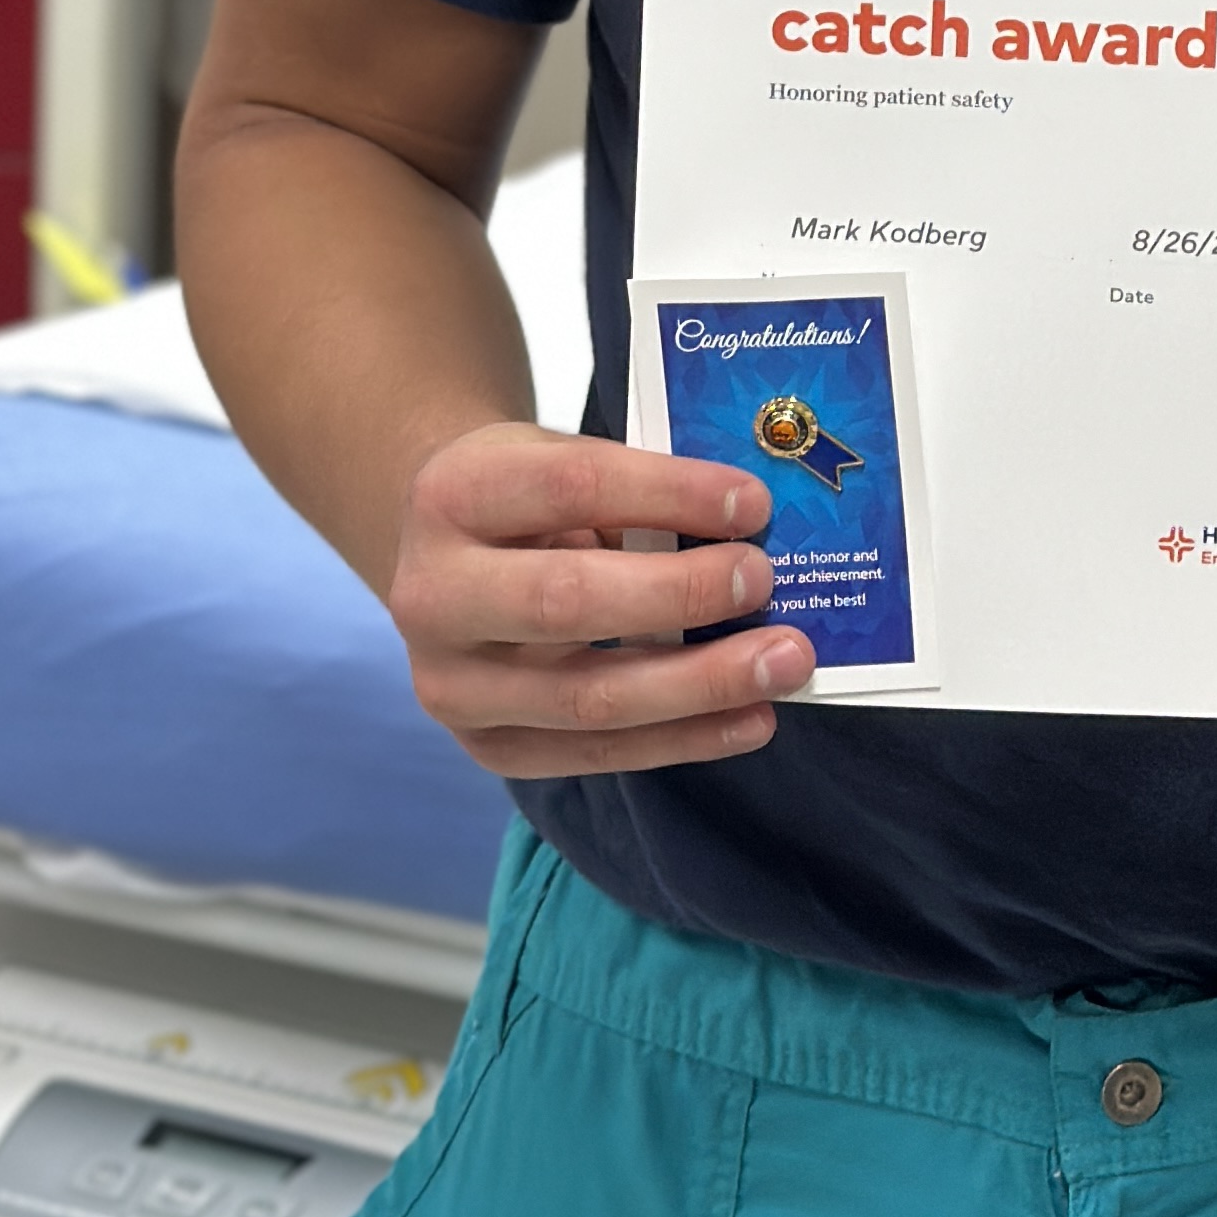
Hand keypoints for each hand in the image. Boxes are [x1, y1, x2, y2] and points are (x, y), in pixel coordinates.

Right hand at [388, 420, 815, 775]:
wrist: (443, 557)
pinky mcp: (484, 748)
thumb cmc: (528, 500)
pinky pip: (595, 755)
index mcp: (453, 495)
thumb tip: (754, 522)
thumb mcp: (561, 460)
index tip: (752, 503)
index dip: (668, 494)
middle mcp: (432, 596)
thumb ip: (638, 489)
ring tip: (784, 664)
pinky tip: (751, 720)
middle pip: (566, 601)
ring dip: (700, 685)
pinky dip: (683, 739)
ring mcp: (450, 686)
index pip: (571, 487)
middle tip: (764, 583)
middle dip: (680, 594)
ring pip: (586, 698)